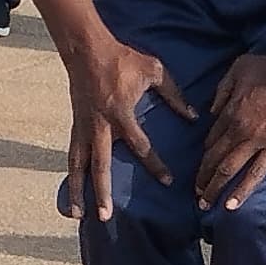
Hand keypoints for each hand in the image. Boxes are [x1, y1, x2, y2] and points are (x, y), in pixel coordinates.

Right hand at [61, 35, 195, 220]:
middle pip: (100, 165)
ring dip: (78, 190)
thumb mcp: (154, 71)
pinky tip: (73, 192)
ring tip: (79, 215)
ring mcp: (84, 127)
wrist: (87, 48)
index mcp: (121, 114)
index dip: (155, 164)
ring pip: (79, 165)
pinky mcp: (75, 125)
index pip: (140, 146)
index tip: (168, 181)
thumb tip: (193, 116)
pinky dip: (72, 174)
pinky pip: (73, 154)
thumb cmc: (123, 59)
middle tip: (106, 216)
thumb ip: (175, 95)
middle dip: (102, 192)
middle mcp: (100, 126)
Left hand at [196, 54, 265, 211]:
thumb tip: (212, 111)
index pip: (211, 138)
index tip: (202, 164)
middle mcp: (237, 130)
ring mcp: (256, 142)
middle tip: (195, 192)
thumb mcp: (237, 69)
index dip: (205, 153)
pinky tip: (231, 205)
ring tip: (205, 204)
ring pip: (229, 170)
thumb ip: (222, 90)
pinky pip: (256, 174)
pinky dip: (242, 191)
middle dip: (202, 177)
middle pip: (214, 158)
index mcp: (228, 111)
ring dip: (214, 188)